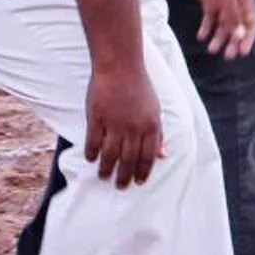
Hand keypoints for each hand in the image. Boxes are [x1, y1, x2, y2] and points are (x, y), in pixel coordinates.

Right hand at [83, 63, 165, 187]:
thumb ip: (158, 133)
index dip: (144, 171)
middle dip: (125, 176)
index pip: (149, 156)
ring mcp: (115, 123)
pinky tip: (91, 159)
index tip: (139, 182)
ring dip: (107, 169)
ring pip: (111, 154)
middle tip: (120, 187)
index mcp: (152, 125)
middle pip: (129, 159)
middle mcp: (134, 127)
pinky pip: (93, 141)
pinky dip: (92, 153)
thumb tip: (163, 155)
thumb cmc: (140, 88)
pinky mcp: (97, 118)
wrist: (120, 67)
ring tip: (104, 177)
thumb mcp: (155, 110)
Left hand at [182, 0, 254, 59]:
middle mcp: (236, 3)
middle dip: (233, 41)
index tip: (242, 52)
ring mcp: (222, 2)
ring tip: (211, 49)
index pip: (251, 24)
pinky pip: (210, 18)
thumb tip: (240, 36)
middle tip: (228, 56)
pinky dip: (206, 27)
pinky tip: (201, 36)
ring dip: (218, 37)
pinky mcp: (209, 0)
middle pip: (237, 26)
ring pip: (222, 24)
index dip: (247, 39)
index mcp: (246, 1)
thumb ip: (232, 17)